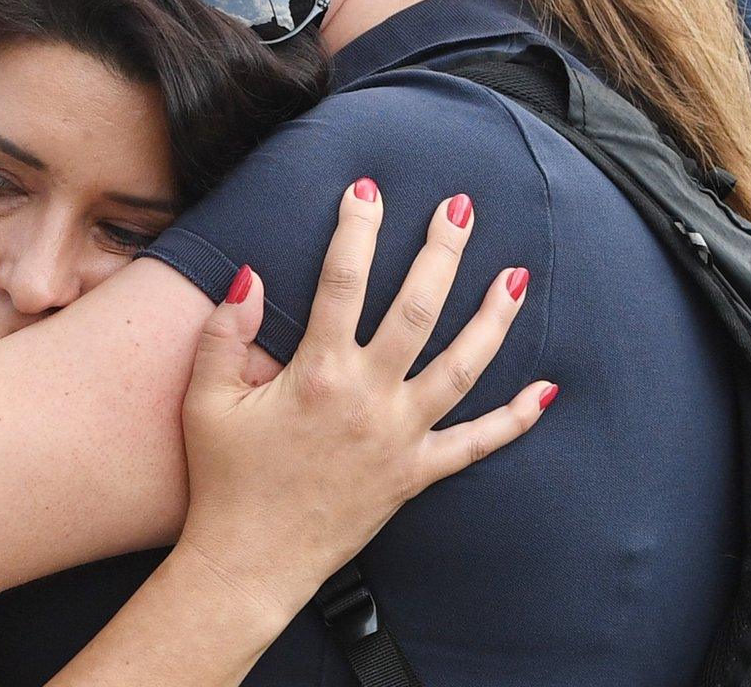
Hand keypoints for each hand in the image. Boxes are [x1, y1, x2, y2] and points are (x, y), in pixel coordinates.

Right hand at [177, 183, 551, 616]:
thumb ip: (224, 332)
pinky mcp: (415, 475)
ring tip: (517, 277)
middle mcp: (369, 399)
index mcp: (317, 374)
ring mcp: (400, 437)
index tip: (368, 189)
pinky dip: (514, 420)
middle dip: (442, 252)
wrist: (250, 562)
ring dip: (493, 319)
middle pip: (417, 310)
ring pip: (462, 368)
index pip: (342, 282)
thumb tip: (251, 274)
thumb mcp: (205, 400)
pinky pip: (476, 445)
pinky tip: (545, 391)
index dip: (357, 230)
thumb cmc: (225, 479)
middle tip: (461, 207)